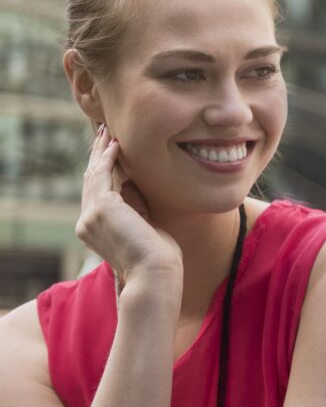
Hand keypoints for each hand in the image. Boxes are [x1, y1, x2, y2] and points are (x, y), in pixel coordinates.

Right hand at [75, 125, 181, 289]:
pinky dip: (108, 157)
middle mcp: (86, 222)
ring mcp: (90, 216)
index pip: (96, 192)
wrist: (156, 276)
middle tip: (105, 132)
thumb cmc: (158, 259)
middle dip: (98, 155)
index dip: (101, 170)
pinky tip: (117, 144)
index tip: (110, 150)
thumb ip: (134, 206)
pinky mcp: (101, 208)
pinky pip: (102, 175)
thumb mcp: (145, 226)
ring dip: (101, 151)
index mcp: (95, 229)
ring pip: (94, 174)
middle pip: (91, 180)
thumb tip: (130, 184)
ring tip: (109, 130)